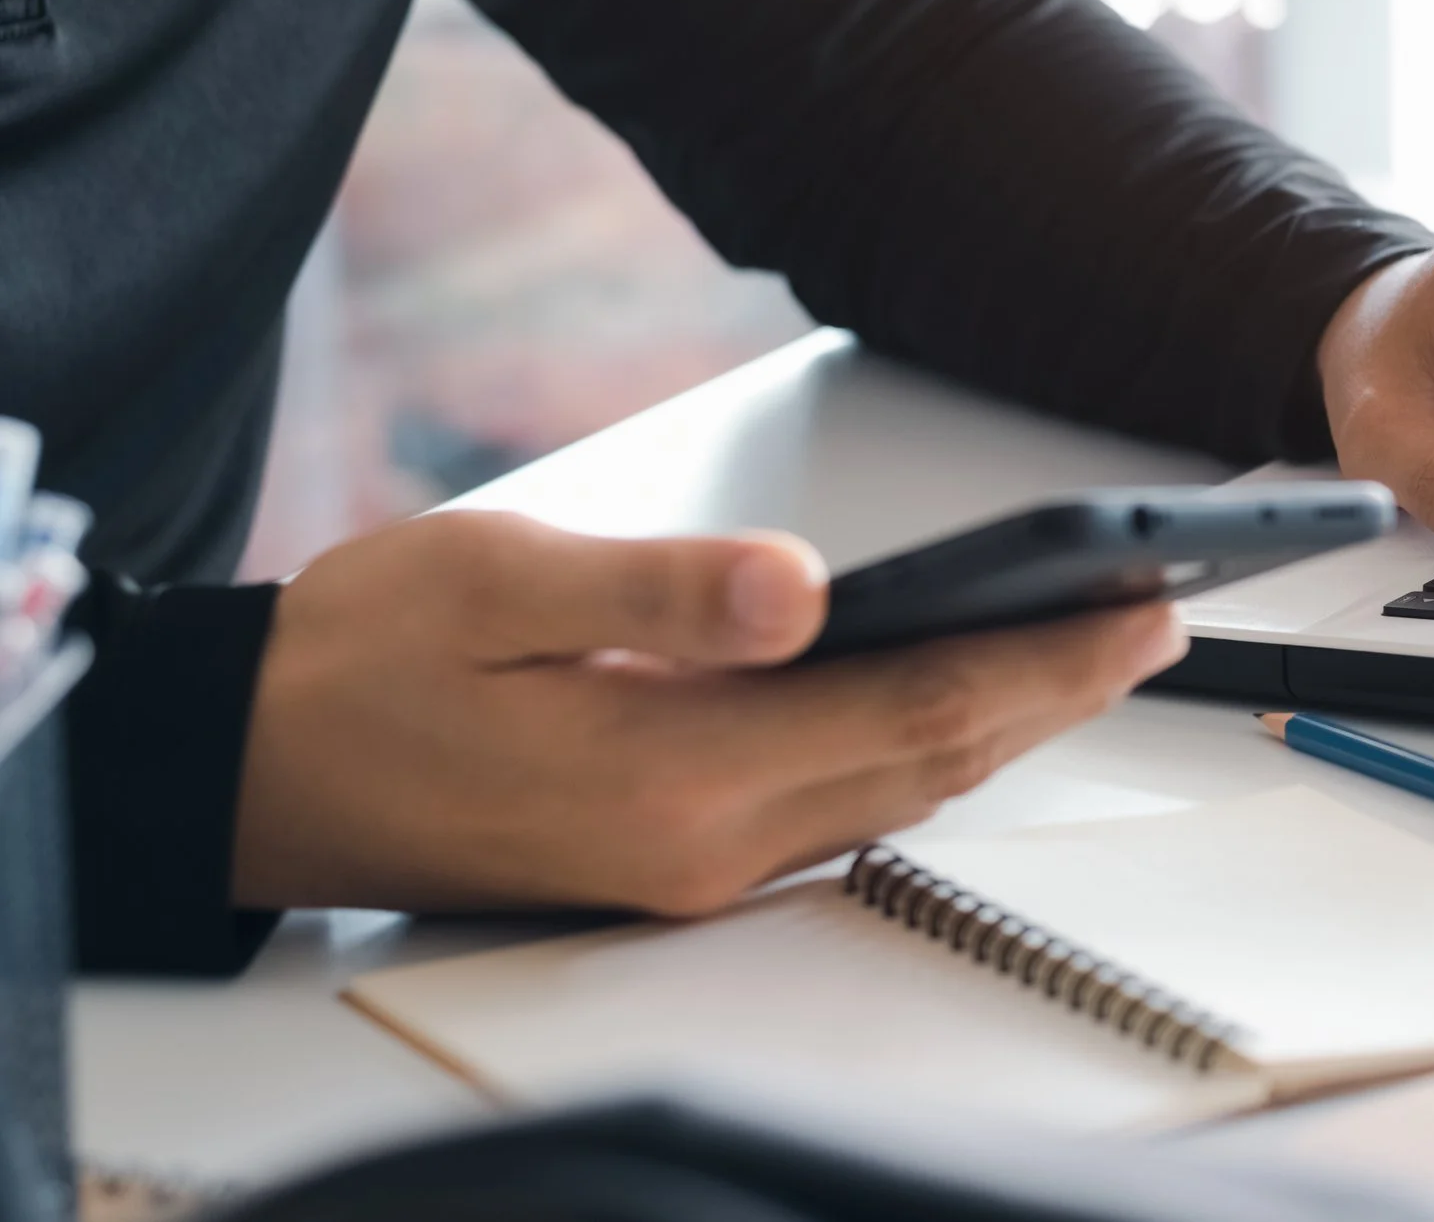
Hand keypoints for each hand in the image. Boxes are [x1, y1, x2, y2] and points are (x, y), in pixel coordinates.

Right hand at [232, 511, 1184, 914]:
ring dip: (1005, 722)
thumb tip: (802, 586)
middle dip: (1061, 690)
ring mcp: (692, 869)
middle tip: (1160, 617)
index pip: (914, 707)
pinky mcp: (672, 863)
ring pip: (898, 791)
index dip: (1046, 657)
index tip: (1142, 604)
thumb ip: (658, 591)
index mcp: (673, 776)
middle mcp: (704, 846)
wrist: (253, 769)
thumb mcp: (496, 584)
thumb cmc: (361, 662)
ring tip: (1092, 649)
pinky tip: (956, 701)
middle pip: (933, 759)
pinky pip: (841, 808)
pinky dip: (924, 748)